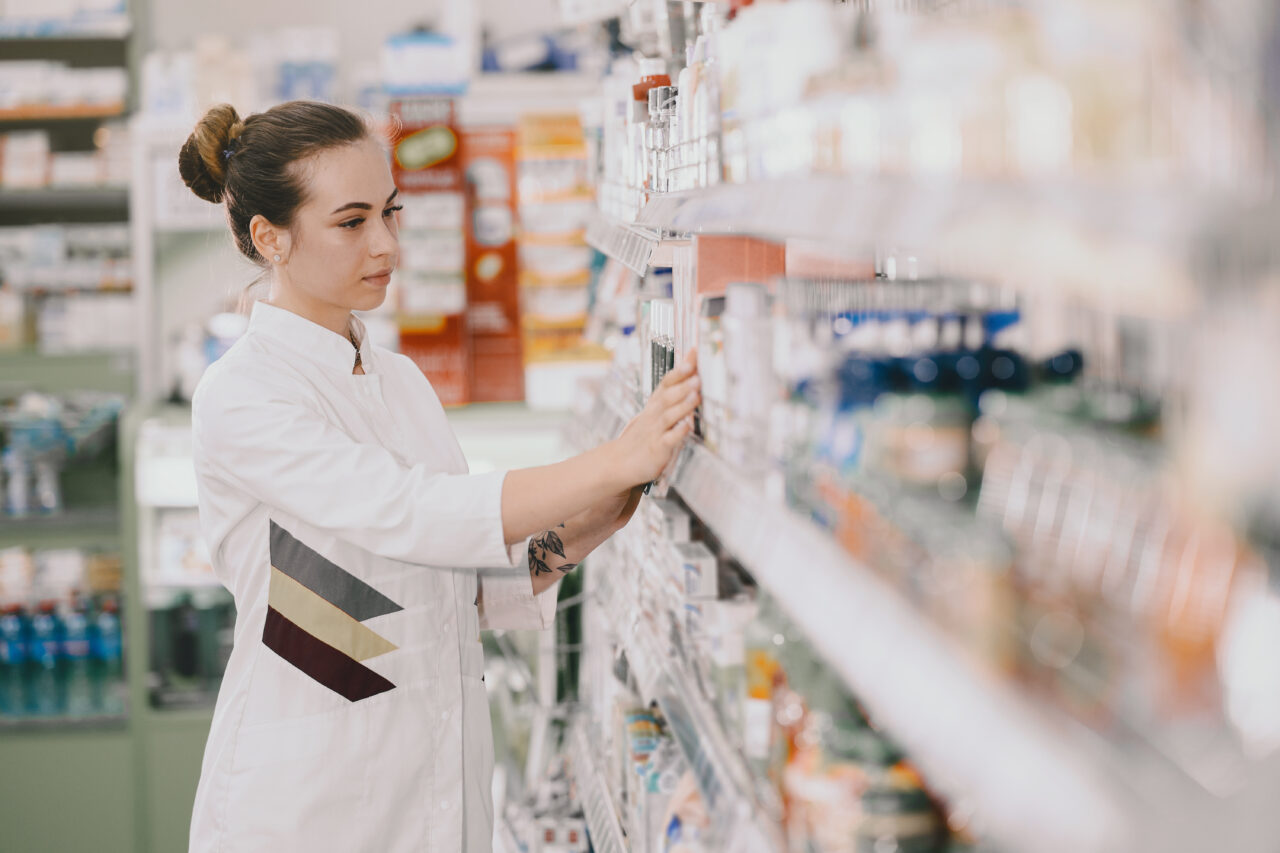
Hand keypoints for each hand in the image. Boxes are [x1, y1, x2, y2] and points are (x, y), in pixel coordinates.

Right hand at [610, 348, 699, 487]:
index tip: (694, 352)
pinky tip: (687, 426)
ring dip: (682, 404)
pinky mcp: (657, 449)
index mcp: (655, 404)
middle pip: (668, 395)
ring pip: (668, 415)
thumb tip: (693, 378)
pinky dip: (677, 432)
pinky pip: (668, 439)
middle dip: (682, 384)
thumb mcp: (655, 414)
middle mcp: (654, 415)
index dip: (680, 367)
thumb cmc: (643, 436)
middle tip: (697, 373)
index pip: (667, 381)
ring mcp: (655, 431)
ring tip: (695, 394)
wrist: (620, 462)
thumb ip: (673, 397)